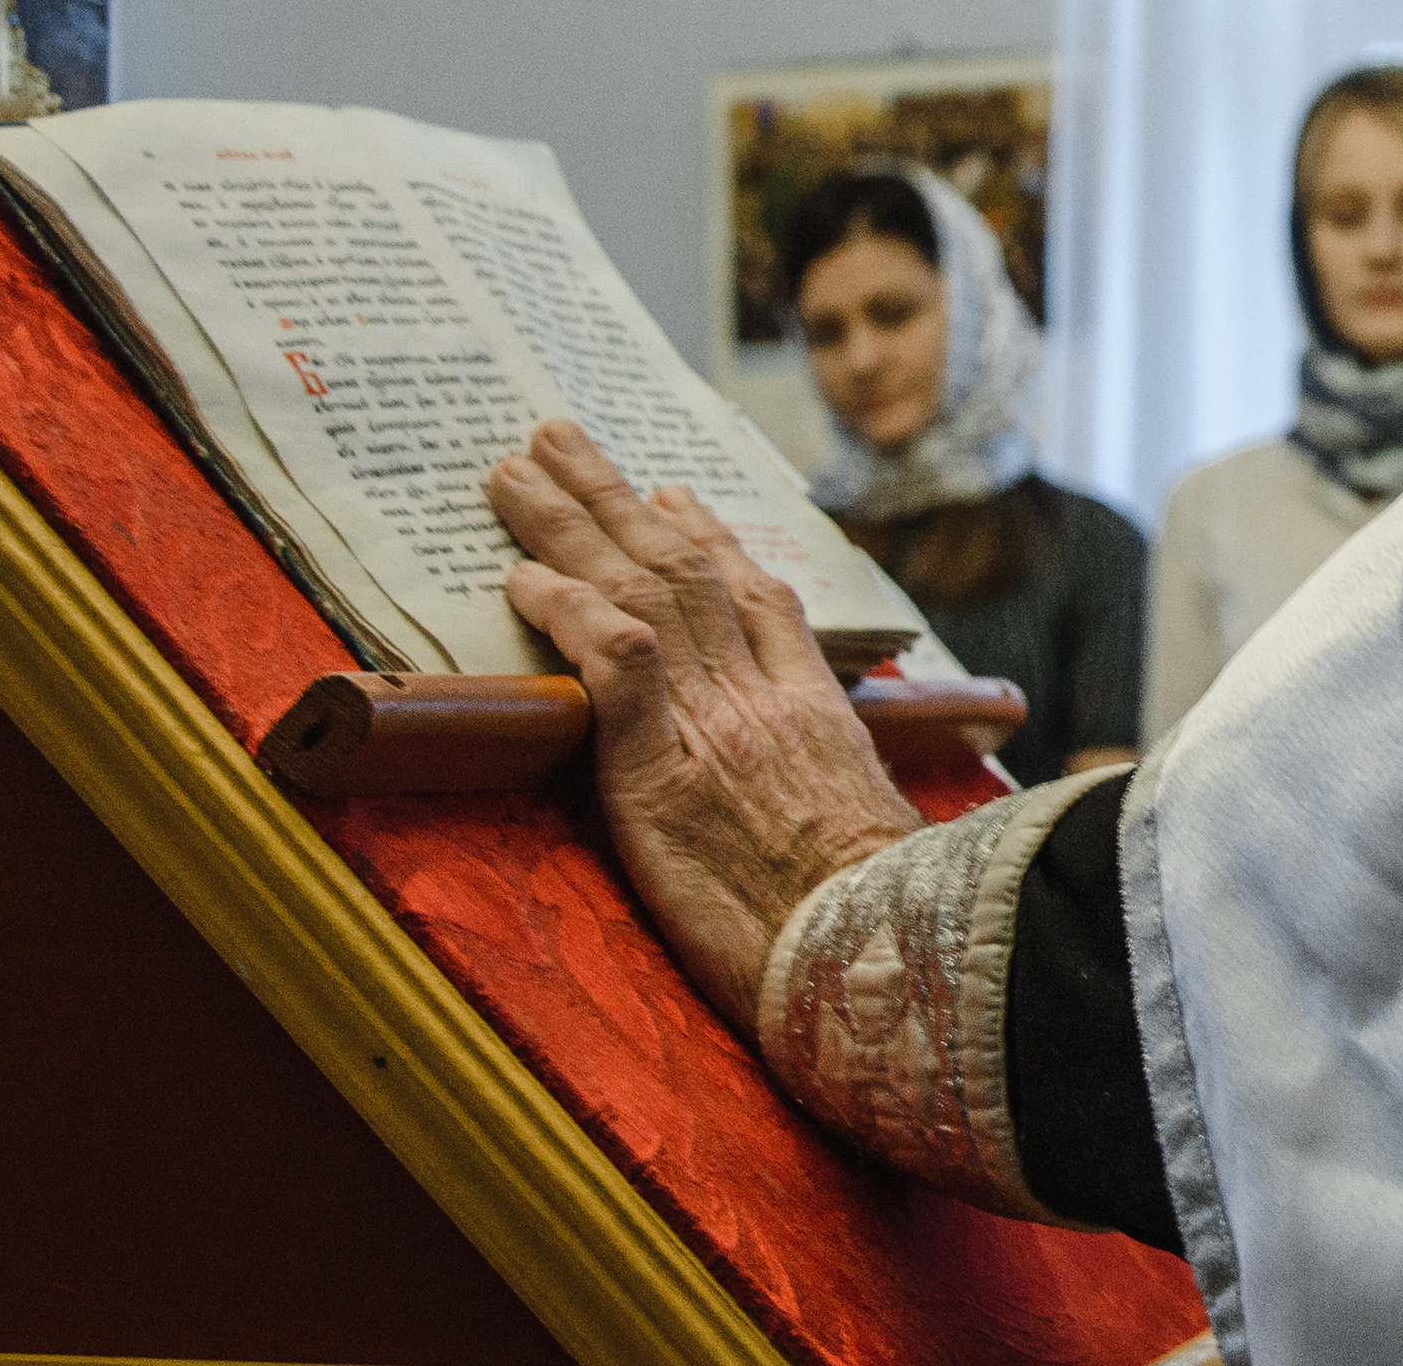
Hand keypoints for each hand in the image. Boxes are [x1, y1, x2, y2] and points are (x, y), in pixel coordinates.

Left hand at [487, 421, 920, 1029]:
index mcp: (816, 715)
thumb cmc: (880, 929)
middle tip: (562, 438)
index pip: (759, 600)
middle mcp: (765, 700)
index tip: (676, 496)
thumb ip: (834, 797)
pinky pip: (612, 659)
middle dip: (619, 497)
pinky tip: (521, 575)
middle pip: (685, 569)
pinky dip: (567, 608)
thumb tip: (824, 808)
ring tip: (517, 469)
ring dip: (571, 521)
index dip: (711, 541)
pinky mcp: (665, 766)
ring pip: (640, 589)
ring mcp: (716, 724)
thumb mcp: (870, 838)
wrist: (884, 963)